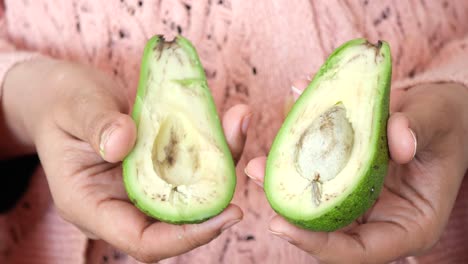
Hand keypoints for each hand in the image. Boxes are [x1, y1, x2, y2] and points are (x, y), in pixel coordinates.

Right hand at [2, 57, 250, 262]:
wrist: (65, 95)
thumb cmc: (62, 102)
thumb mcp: (73, 106)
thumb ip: (95, 123)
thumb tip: (124, 143)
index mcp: (89, 205)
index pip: (142, 240)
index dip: (185, 237)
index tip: (224, 214)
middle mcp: (119, 204)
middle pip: (174, 223)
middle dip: (213, 204)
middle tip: (244, 172)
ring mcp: (140, 187)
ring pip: (188, 194)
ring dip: (220, 168)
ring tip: (238, 127)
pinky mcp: (156, 167)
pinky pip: (188, 168)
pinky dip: (212, 149)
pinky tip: (229, 120)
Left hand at [245, 80, 467, 262]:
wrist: (439, 113)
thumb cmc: (446, 121)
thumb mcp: (439, 118)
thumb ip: (418, 128)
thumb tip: (396, 142)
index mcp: (411, 225)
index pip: (361, 252)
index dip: (320, 245)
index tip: (282, 224)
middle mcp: (382, 220)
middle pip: (330, 233)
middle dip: (291, 214)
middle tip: (259, 180)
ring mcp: (364, 202)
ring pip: (319, 208)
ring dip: (286, 188)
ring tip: (258, 166)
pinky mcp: (350, 182)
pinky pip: (320, 179)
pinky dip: (299, 164)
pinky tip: (281, 141)